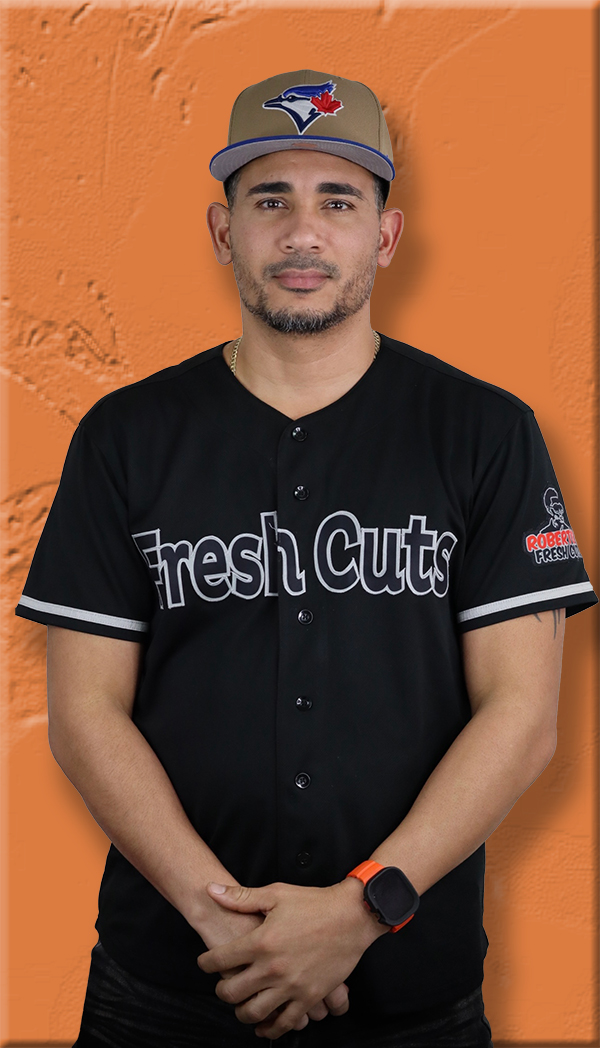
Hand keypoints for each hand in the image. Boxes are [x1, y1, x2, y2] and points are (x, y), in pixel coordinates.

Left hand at [198, 897, 349, 1033]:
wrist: (352, 916)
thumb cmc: (314, 903)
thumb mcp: (276, 894)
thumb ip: (241, 897)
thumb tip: (212, 891)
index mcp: (261, 941)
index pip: (219, 960)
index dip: (206, 963)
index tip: (205, 963)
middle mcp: (272, 968)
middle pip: (231, 992)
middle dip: (220, 990)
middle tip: (222, 984)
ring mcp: (291, 986)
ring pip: (253, 1012)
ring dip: (240, 1011)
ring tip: (240, 1004)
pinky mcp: (309, 997)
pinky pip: (285, 1023)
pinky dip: (270, 1028)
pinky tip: (264, 1024)